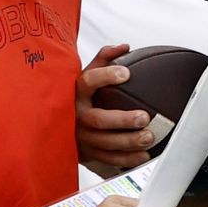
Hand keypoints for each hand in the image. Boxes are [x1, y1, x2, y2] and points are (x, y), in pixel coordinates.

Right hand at [76, 45, 154, 169]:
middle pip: (98, 119)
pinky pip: (108, 159)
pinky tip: (143, 155)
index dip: (106, 76)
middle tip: (144, 117)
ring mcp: (80, 137)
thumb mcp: (86, 75)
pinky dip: (127, 159)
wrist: (58, 124)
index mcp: (75, 93)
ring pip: (105, 143)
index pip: (88, 81)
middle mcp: (76, 116)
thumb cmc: (79, 96)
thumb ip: (104, 58)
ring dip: (128, 142)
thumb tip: (124, 47)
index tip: (126, 73)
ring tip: (149, 137)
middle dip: (122, 120)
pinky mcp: (86, 154)